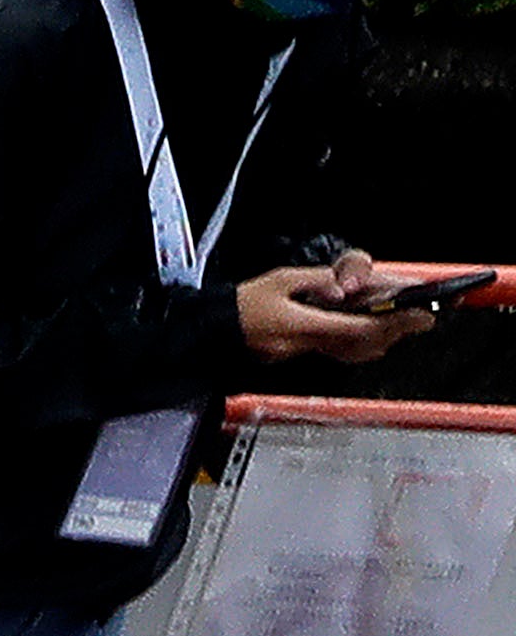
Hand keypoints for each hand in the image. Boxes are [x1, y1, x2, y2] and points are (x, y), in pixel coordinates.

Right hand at [241, 256, 430, 364]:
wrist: (211, 333)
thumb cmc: (239, 307)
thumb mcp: (280, 280)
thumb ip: (317, 281)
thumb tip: (343, 285)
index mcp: (304, 325)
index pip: (361, 325)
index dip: (394, 319)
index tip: (419, 312)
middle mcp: (307, 344)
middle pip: (365, 342)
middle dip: (398, 330)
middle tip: (424, 319)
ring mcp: (303, 353)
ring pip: (355, 352)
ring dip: (384, 339)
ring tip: (405, 325)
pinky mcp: (298, 355)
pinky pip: (339, 354)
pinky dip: (362, 346)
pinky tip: (374, 338)